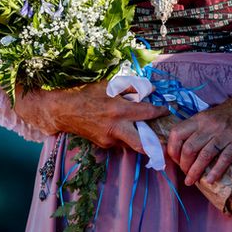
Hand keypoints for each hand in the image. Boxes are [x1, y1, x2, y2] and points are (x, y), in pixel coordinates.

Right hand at [13, 81, 167, 151]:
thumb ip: (132, 87)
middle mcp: (116, 128)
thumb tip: (151, 90)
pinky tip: (128, 129)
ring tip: (150, 132)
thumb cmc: (88, 94)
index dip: (160, 112)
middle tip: (166, 141)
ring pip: (132, 143)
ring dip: (141, 139)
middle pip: (142, 145)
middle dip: (156, 145)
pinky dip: (127, 136)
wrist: (64, 110)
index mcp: (119, 110)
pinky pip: (121, 142)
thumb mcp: (111, 85)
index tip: (167, 110)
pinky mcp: (104, 144)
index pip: (147, 113)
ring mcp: (109, 139)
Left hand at [165, 92, 231, 186]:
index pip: (177, 133)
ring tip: (191, 181)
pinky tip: (209, 180)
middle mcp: (209, 126)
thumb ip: (197, 127)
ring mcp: (224, 134)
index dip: (172, 149)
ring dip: (195, 172)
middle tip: (185, 173)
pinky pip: (223, 159)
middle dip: (184, 165)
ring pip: (204, 156)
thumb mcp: (210, 114)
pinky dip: (215, 172)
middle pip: (189, 148)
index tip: (174, 159)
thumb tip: (182, 146)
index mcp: (200, 118)